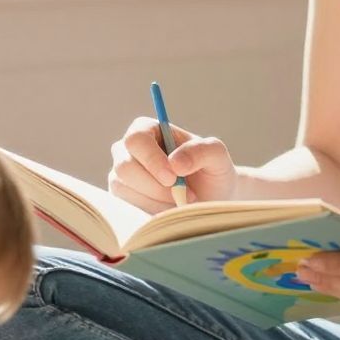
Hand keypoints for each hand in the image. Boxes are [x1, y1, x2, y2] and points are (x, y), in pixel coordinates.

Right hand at [109, 117, 237, 211]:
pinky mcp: (122, 196)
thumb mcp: (217, 155)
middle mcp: (128, 150)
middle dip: (155, 186)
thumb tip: (174, 163)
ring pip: (124, 188)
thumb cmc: (212, 171)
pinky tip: (170, 208)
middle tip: (184, 194)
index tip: (173, 177)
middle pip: (125, 166)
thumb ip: (201, 151)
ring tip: (181, 200)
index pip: (136, 139)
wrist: (210, 197)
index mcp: (148, 129)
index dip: (151, 159)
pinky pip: (128, 205)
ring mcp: (122, 174)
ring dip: (156, 200)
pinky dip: (152, 210)